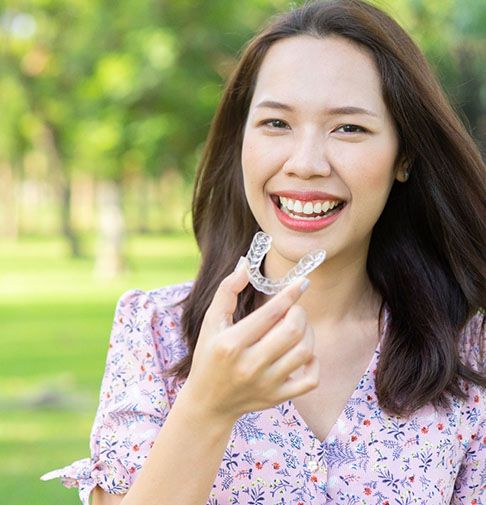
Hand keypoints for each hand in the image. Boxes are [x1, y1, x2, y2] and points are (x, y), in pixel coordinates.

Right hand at [182, 258, 318, 422]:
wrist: (208, 403)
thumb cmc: (209, 356)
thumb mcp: (211, 322)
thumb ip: (226, 291)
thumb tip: (245, 264)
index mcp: (231, 344)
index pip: (270, 313)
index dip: (290, 294)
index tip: (303, 282)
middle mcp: (249, 365)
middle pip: (292, 331)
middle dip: (299, 313)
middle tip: (293, 309)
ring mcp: (266, 384)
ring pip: (304, 351)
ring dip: (307, 333)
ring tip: (296, 328)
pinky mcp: (277, 397)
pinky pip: (310, 380)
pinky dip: (313, 362)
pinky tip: (303, 354)